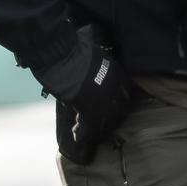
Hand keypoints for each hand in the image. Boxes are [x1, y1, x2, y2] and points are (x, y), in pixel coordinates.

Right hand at [37, 31, 135, 164]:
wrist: (62, 55)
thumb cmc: (74, 50)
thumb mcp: (95, 57)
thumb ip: (98, 70)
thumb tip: (92, 78)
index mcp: (117, 74)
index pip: (124, 96)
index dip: (119, 106)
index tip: (113, 111)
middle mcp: (114, 89)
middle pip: (117, 112)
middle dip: (111, 121)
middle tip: (103, 128)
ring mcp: (103, 100)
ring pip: (105, 122)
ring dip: (97, 130)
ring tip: (89, 134)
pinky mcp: (89, 109)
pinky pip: (88, 125)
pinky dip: (81, 132)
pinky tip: (77, 135)